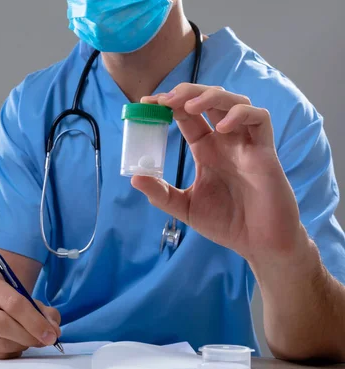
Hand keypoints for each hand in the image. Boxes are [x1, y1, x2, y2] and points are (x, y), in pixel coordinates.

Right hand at [0, 277, 60, 358]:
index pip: (14, 304)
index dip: (35, 322)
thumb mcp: (28, 302)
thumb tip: (53, 332)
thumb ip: (45, 314)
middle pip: (4, 325)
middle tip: (44, 342)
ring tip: (26, 341)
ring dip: (20, 346)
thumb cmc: (9, 306)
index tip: (51, 335)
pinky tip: (12, 346)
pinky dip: (9, 355)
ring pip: (0, 343)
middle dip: (29, 336)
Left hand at [133, 83, 305, 264]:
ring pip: (234, 101)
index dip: (169, 104)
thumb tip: (134, 177)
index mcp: (205, 149)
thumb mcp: (185, 207)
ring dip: (210, 97)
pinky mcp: (265, 151)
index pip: (187, 115)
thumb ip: (161, 194)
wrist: (259, 243)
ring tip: (188, 106)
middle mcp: (225, 141)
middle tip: (165, 100)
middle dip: (187, 93)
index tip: (147, 102)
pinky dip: (240, 115)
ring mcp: (245, 143)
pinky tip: (221, 128)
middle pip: (209, 100)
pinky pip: (259, 119)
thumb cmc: (226, 223)